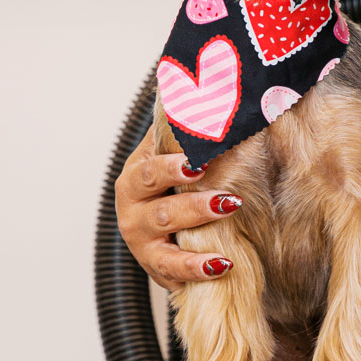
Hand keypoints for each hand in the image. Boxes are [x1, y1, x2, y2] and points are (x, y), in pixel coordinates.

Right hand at [113, 126, 238, 290]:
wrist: (166, 228)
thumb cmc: (179, 182)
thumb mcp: (181, 155)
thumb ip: (194, 129)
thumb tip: (226, 91)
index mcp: (137, 175)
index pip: (150, 169)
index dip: (172, 167)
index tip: (200, 162)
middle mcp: (132, 208)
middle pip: (158, 206)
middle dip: (193, 203)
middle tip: (227, 199)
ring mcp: (141, 240)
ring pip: (164, 235)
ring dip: (197, 231)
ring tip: (228, 230)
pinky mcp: (156, 266)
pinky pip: (174, 269)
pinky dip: (196, 268)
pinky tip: (222, 264)